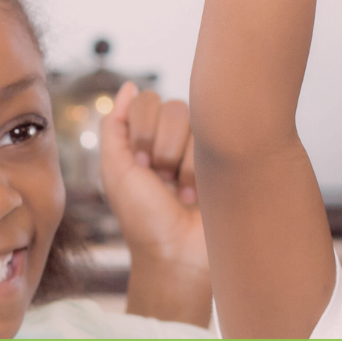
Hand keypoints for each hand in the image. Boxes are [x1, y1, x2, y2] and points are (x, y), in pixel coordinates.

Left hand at [100, 83, 211, 325]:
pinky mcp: (226, 165)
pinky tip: (200, 195)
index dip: (142, 131)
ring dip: (183, 163)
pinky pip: (216, 145)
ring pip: (198, 125)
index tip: (140, 165)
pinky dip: (201, 173)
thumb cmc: (143, 219)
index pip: (149, 101)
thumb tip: (129, 87)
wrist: (176, 254)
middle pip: (174, 108)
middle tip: (161, 178)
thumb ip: (115, 125)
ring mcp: (204, 152)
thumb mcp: (115, 169)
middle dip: (162, 147)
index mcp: (149, 138)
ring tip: (182, 191)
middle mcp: (177, 140)